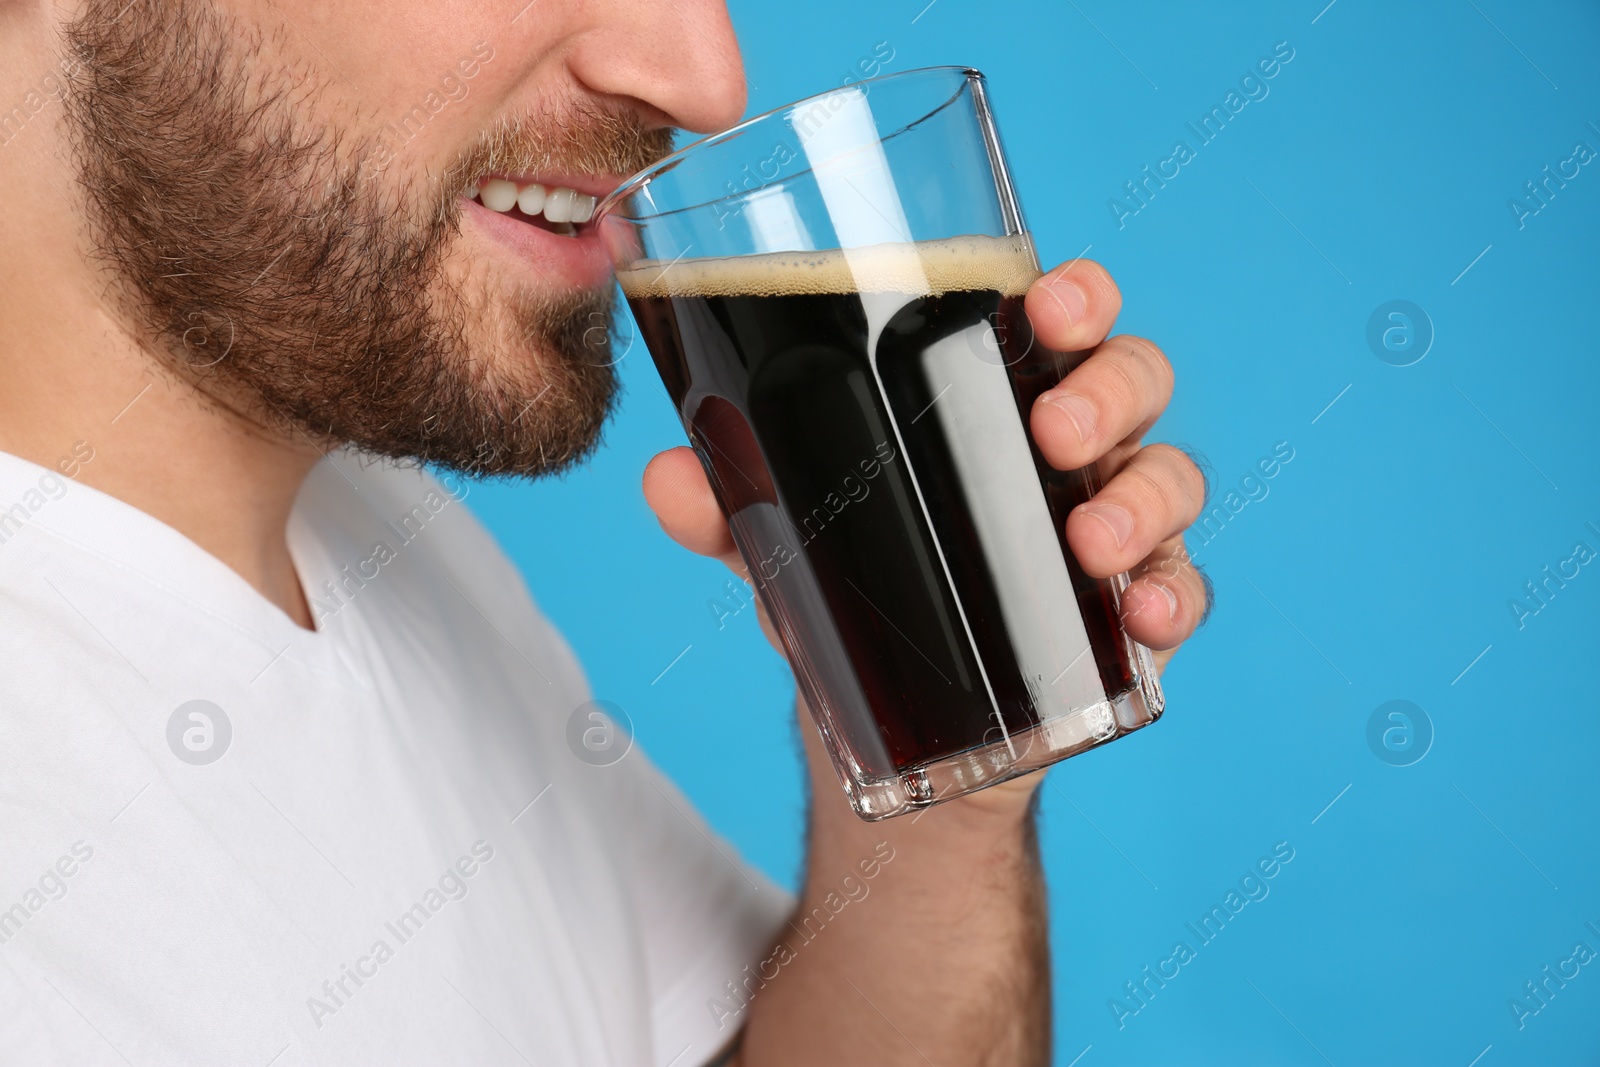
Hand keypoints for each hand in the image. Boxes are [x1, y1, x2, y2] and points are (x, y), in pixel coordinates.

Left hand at [642, 257, 1207, 673]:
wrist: (893, 724)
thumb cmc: (859, 584)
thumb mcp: (790, 542)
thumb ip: (732, 506)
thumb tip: (664, 475)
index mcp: (993, 394)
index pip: (1056, 317)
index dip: (1074, 294)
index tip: (1045, 301)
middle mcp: (1067, 446)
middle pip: (1131, 377)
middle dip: (1109, 387)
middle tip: (1055, 425)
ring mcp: (1110, 525)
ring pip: (1170, 474)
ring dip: (1144, 494)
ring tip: (1092, 538)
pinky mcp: (1130, 614)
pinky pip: (1183, 589)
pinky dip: (1177, 595)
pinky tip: (1146, 615)